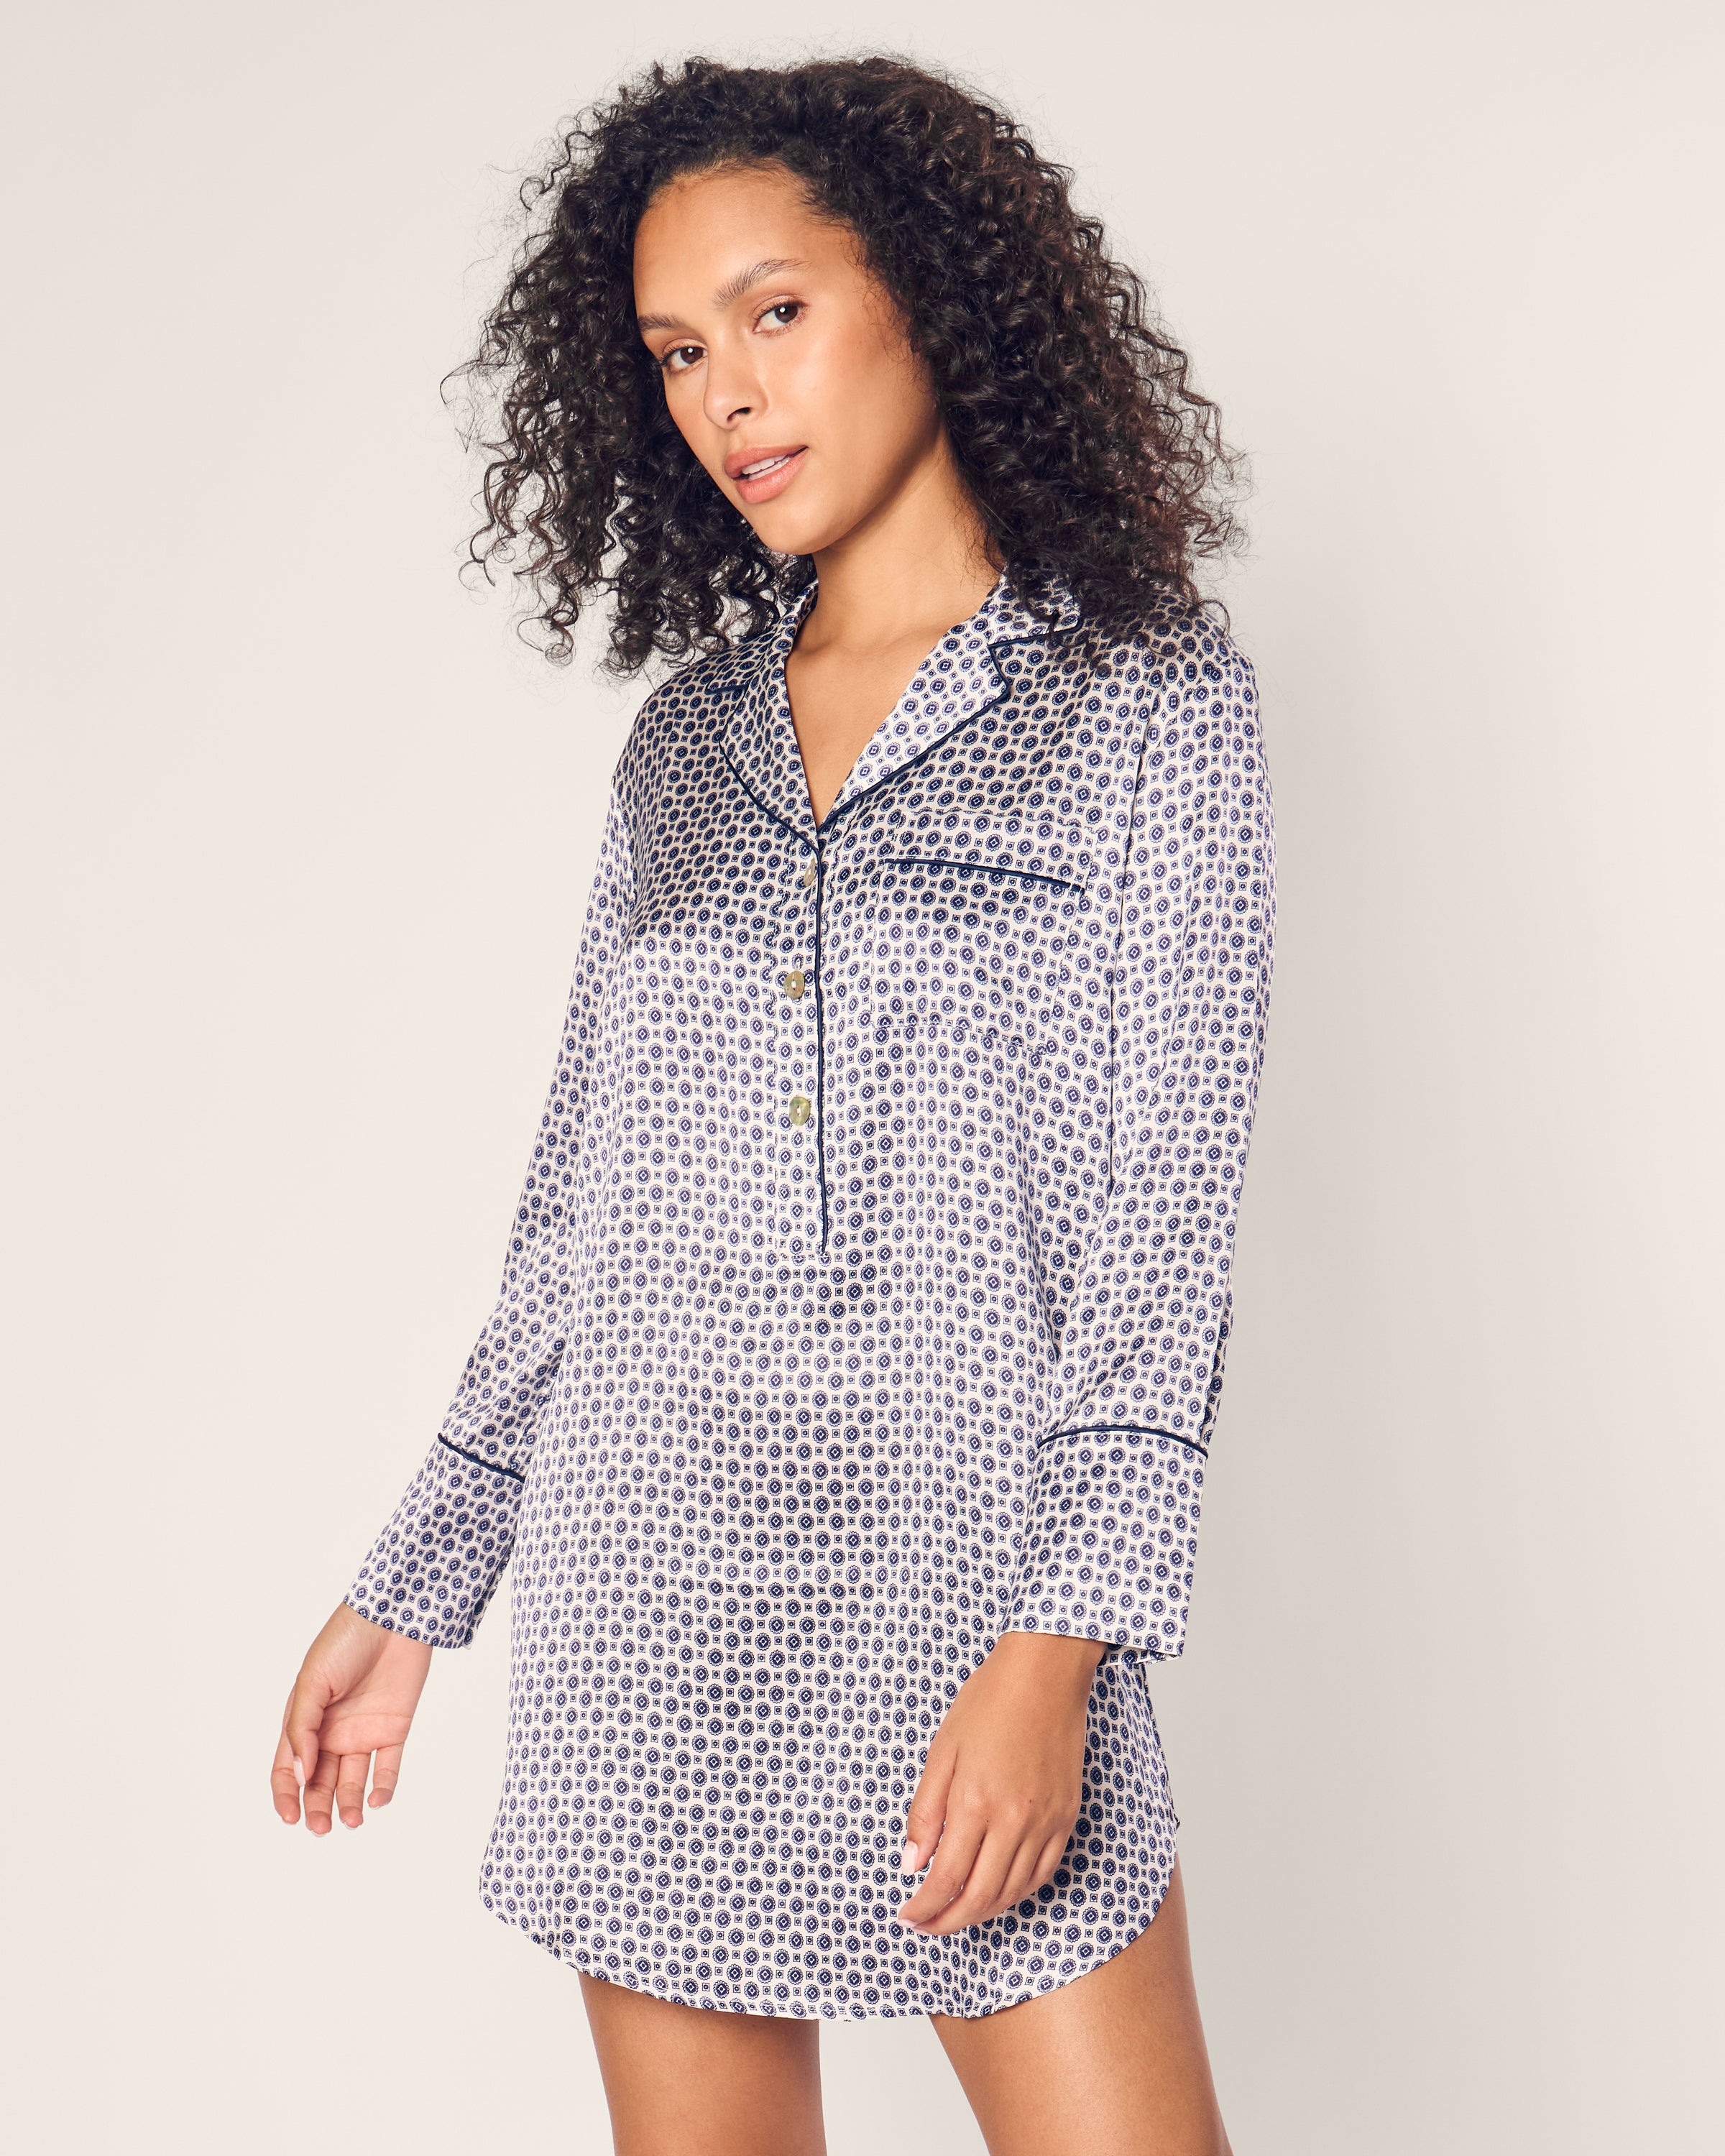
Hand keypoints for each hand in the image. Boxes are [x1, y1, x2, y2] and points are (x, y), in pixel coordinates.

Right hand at [271, 1603, 433, 1833]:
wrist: (393, 1617)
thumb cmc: (345, 1641)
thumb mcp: (313, 1682)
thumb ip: (303, 1728)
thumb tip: (300, 1774)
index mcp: (305, 1721)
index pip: (288, 1768)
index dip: (286, 1794)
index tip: (290, 1817)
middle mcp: (332, 1732)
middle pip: (320, 1782)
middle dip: (317, 1807)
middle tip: (320, 1827)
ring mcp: (363, 1732)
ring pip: (353, 1780)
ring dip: (349, 1803)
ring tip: (350, 1820)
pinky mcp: (394, 1729)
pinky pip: (388, 1766)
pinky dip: (384, 1787)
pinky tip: (377, 1801)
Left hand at [896, 1630, 1107, 1936]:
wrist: (1045, 1673)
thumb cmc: (988, 1702)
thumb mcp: (942, 1751)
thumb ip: (926, 1812)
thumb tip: (912, 1863)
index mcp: (975, 1803)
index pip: (945, 1878)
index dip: (923, 1906)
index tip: (906, 1916)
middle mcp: (1014, 1821)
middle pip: (979, 1897)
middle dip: (947, 1921)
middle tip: (924, 1925)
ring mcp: (1045, 1822)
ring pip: (1012, 1892)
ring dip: (980, 1912)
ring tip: (955, 1914)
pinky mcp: (1066, 1817)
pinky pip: (1042, 1873)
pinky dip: (1017, 1893)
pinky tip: (997, 1892)